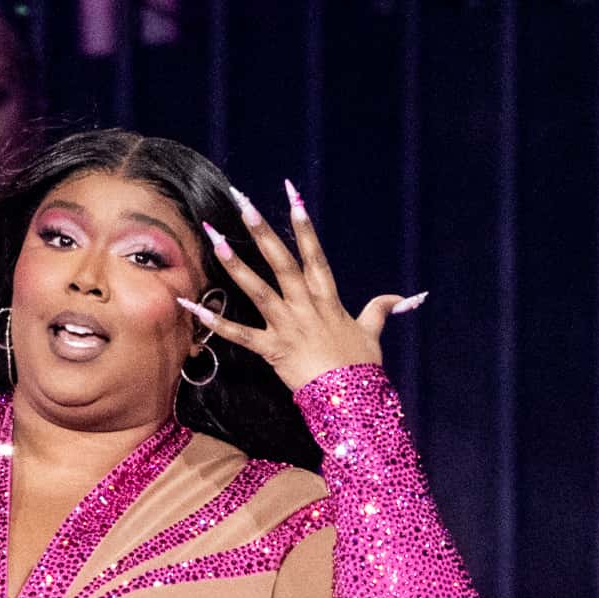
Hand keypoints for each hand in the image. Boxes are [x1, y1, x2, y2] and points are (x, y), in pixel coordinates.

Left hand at [177, 180, 422, 392]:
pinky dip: (215, 323)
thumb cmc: (361, 367)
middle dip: (263, 232)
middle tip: (244, 204)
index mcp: (327, 299)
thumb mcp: (372, 333)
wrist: (352, 400)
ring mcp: (288, 327)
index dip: (304, 226)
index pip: (315, 255)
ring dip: (236, 266)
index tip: (294, 196)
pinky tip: (193, 306)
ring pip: (258, 290)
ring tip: (216, 241)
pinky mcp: (273, 350)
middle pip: (282, 262)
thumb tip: (405, 298)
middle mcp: (305, 307)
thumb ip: (381, 310)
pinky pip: (239, 335)